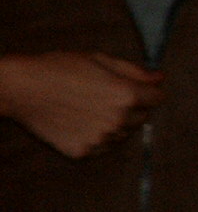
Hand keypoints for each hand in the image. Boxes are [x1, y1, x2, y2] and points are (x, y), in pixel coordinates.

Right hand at [0, 52, 166, 158]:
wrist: (23, 89)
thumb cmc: (61, 68)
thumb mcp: (102, 60)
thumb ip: (135, 72)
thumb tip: (159, 78)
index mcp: (126, 95)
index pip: (157, 98)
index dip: (150, 90)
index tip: (141, 88)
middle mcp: (117, 120)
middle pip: (142, 117)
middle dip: (134, 106)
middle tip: (110, 95)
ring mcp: (100, 139)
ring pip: (124, 133)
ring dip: (118, 122)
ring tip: (93, 107)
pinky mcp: (83, 151)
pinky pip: (104, 146)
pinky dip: (100, 136)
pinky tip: (83, 121)